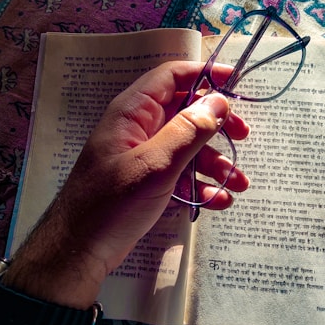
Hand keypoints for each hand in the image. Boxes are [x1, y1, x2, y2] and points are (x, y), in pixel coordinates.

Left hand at [9, 61, 249, 306]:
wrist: (81, 250)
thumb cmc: (113, 201)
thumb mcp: (155, 164)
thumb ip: (188, 131)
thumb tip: (218, 100)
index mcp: (134, 112)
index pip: (171, 77)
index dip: (204, 74)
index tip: (235, 82)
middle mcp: (140, 128)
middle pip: (186, 112)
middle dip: (217, 125)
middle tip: (243, 136)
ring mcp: (145, 156)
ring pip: (188, 147)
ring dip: (215, 162)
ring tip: (240, 183)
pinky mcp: (150, 181)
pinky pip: (182, 174)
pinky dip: (201, 185)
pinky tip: (219, 201)